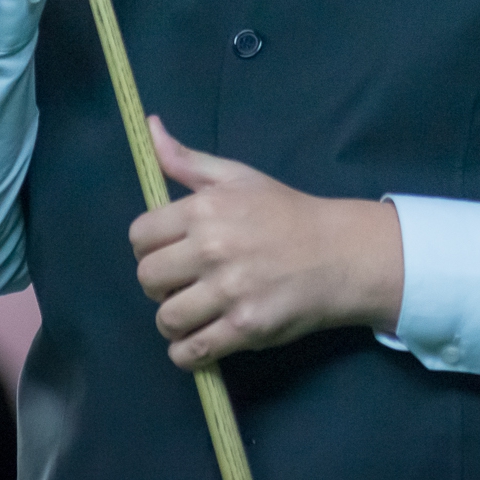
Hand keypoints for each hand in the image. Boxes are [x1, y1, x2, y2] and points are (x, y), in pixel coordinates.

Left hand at [129, 116, 404, 369]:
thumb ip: (187, 160)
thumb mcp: (238, 177)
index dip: (148, 246)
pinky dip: (187, 352)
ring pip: (166, 319)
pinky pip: (192, 352)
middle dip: (159, 284)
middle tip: (183, 282)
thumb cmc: (285, 213)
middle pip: (147, 279)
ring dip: (173, 320)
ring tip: (194, 312)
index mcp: (205, 210)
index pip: (140, 236)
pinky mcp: (245, 328)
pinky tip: (200, 340)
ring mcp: (230, 292)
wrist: (340, 254)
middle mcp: (213, 249)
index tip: (169, 251)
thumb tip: (150, 127)